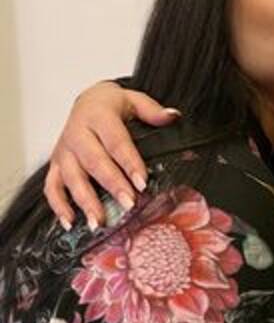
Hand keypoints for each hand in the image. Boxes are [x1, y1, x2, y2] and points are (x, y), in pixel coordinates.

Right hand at [44, 81, 179, 229]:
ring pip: (71, 177)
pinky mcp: (55, 164)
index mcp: (98, 116)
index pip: (116, 141)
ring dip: (85, 201)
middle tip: (129, 204)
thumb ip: (152, 111)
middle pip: (94, 161)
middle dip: (112, 185)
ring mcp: (64, 151)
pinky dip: (58, 206)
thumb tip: (173, 116)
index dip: (129, 162)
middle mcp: (77, 133)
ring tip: (99, 222)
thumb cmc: (112, 105)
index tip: (142, 182)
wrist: (86, 102)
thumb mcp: (134, 100)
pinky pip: (52, 187)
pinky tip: (70, 223)